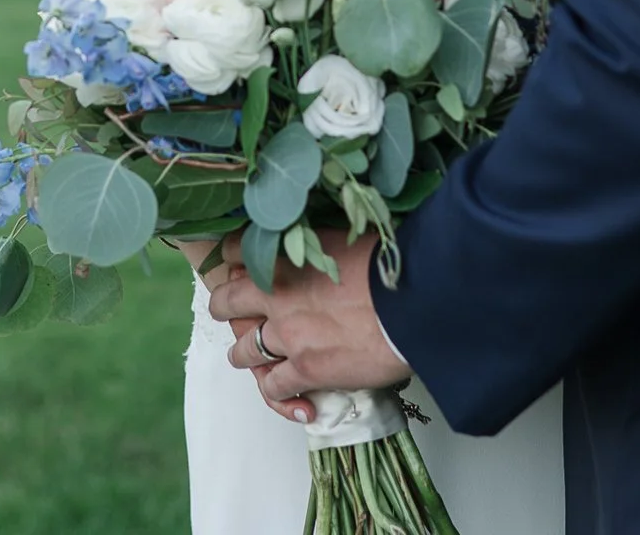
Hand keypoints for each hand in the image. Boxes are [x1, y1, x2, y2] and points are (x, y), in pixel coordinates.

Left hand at [207, 229, 410, 420]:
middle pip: (226, 303)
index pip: (235, 251)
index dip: (232, 260)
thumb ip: (319, 246)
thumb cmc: (390, 266)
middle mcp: (276, 295)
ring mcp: (286, 334)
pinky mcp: (304, 369)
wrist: (414, 302)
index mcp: (286, 256)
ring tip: (252, 359)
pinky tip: (295, 400)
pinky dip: (280, 396)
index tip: (236, 265)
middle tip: (231, 313)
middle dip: (225, 308)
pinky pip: (273, 387)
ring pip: (243, 351)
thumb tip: (321, 244)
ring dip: (245, 355)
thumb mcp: (346, 238)